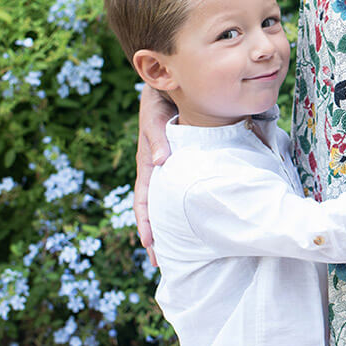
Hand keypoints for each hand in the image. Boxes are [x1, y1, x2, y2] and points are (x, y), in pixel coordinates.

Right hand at [134, 84, 176, 266]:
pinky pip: (185, 185)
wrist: (171, 85)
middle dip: (157, 233)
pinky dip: (187, 203)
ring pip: (170, 199)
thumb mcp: (156, 115)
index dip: (146, 222)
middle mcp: (159, 168)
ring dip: (172, 223)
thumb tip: (160, 163)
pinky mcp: (184, 159)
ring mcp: (170, 165)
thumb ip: (158, 136)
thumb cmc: (160, 99)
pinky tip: (200, 217)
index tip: (150, 244)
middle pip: (156, 207)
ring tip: (181, 247)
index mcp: (149, 161)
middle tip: (163, 260)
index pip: (145, 198)